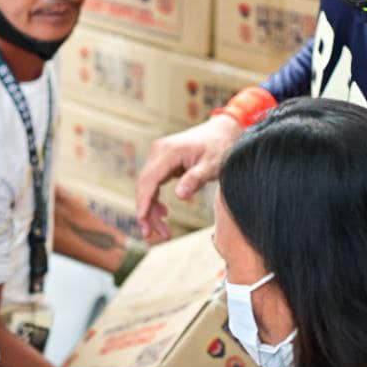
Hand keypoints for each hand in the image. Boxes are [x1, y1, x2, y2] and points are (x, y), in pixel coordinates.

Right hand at [135, 114, 242, 239]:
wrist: (223, 131)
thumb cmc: (220, 147)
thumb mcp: (213, 165)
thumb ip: (196, 179)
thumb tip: (180, 196)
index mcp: (168, 152)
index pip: (149, 180)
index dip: (144, 201)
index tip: (142, 220)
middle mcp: (158, 152)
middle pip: (144, 186)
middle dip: (146, 212)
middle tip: (152, 235)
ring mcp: (159, 156)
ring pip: (147, 187)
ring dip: (151, 209)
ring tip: (163, 231)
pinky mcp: (163, 162)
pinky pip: (154, 184)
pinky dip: (156, 200)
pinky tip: (164, 214)